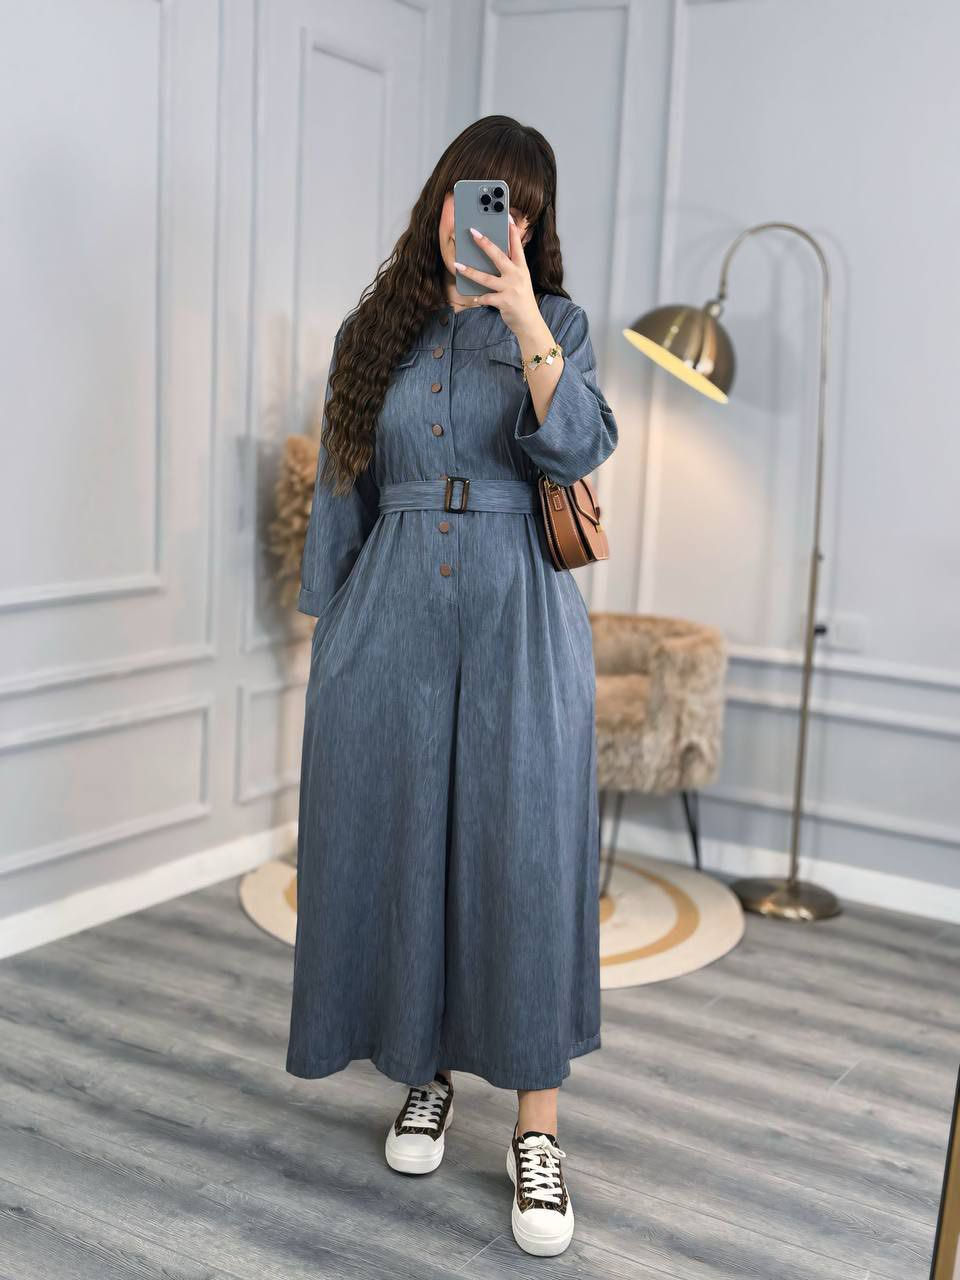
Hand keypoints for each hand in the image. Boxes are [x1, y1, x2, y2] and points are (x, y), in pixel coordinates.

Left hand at [454, 217, 547, 342]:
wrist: (529, 322)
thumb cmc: (521, 299)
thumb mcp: (520, 280)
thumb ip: (509, 268)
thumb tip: (490, 256)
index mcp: (521, 268)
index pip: (517, 246)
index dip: (512, 231)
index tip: (506, 217)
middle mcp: (516, 276)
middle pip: (498, 256)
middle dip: (485, 243)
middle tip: (473, 232)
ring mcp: (510, 289)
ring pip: (486, 278)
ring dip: (470, 271)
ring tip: (457, 265)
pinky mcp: (504, 302)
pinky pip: (486, 298)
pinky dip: (479, 298)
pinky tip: (474, 298)